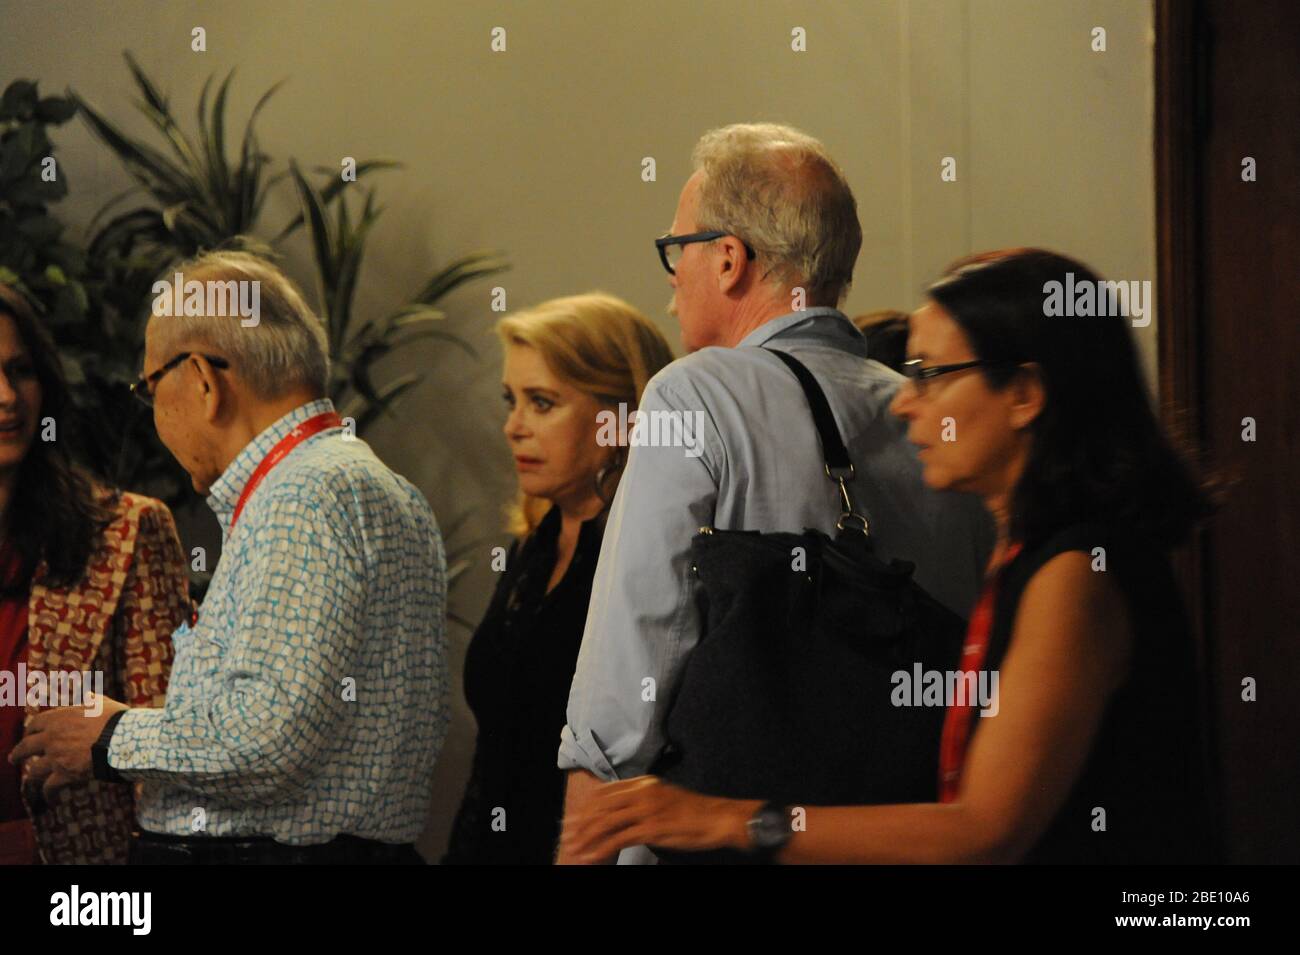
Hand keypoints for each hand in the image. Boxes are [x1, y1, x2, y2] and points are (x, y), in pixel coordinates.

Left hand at [9, 695, 127, 801]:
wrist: (121, 739)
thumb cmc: (114, 718)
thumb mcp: (100, 703)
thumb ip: (88, 700)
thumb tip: (88, 696)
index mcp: (58, 719)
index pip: (35, 724)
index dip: (30, 731)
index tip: (29, 735)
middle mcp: (51, 738)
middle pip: (25, 748)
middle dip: (18, 754)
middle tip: (14, 759)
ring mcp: (56, 757)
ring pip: (34, 771)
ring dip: (30, 777)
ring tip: (29, 782)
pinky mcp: (64, 774)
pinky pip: (49, 788)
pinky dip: (49, 795)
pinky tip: (51, 800)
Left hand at [559, 775, 759, 862]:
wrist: (718, 818)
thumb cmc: (694, 812)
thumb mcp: (665, 797)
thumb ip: (644, 799)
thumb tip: (624, 811)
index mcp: (644, 783)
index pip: (606, 791)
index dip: (588, 806)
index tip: (576, 818)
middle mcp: (642, 792)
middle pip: (602, 806)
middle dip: (582, 822)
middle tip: (568, 835)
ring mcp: (646, 809)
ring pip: (606, 823)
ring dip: (587, 838)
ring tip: (575, 849)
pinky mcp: (651, 828)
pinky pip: (619, 839)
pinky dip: (601, 849)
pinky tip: (592, 857)